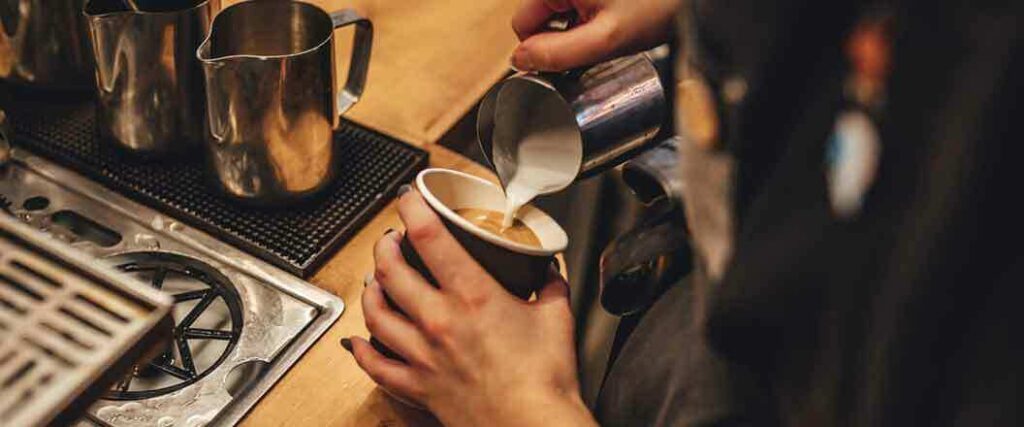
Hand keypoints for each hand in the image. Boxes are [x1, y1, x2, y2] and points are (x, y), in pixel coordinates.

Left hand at [347, 189, 595, 426]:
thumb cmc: (544, 381)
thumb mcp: (557, 317)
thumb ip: (551, 285)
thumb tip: (549, 270)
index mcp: (472, 296)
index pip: (429, 236)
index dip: (412, 207)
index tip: (409, 196)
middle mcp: (438, 321)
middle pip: (390, 269)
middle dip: (385, 245)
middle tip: (390, 238)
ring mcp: (422, 355)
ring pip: (375, 313)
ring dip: (370, 290)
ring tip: (374, 279)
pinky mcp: (418, 386)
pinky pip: (376, 365)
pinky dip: (362, 350)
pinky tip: (359, 341)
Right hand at [511, 0, 682, 70]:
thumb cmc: (659, 5)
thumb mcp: (605, 40)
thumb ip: (558, 53)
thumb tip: (520, 62)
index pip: (522, 24)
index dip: (544, 48)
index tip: (573, 56)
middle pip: (540, 16)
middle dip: (563, 35)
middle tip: (599, 41)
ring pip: (559, 11)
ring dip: (578, 26)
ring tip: (613, 25)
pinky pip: (577, 4)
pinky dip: (591, 14)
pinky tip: (616, 15)